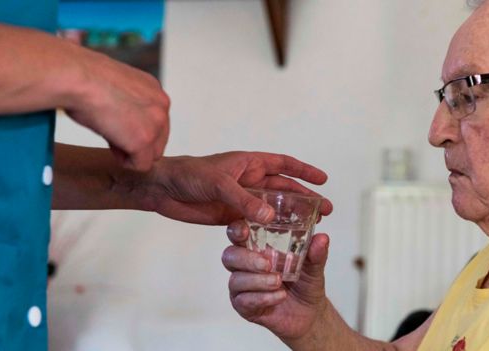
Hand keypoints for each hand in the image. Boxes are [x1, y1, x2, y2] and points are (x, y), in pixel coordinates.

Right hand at [63, 44, 169, 171]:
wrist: (75, 77)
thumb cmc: (82, 78)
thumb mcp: (114, 86)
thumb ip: (127, 102)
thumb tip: (121, 120)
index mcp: (153, 89)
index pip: (155, 120)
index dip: (134, 128)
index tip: (115, 125)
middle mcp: (161, 105)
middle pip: (158, 139)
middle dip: (136, 142)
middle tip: (111, 135)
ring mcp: (155, 123)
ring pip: (152, 154)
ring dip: (131, 152)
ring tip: (109, 138)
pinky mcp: (144, 141)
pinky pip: (141, 165)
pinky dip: (126, 162)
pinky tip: (110, 147)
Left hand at [139, 151, 332, 224]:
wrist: (162, 189)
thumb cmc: (188, 175)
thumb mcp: (218, 184)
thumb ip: (244, 200)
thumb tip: (269, 216)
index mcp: (250, 164)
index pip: (284, 164)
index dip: (305, 170)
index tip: (323, 180)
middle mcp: (249, 181)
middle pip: (285, 189)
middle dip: (306, 198)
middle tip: (326, 211)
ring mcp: (242, 199)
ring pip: (273, 208)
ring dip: (290, 216)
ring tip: (310, 227)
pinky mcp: (232, 216)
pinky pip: (256, 223)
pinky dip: (269, 230)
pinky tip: (281, 240)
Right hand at [222, 220, 329, 339]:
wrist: (310, 314)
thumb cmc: (305, 283)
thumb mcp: (314, 265)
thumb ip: (316, 252)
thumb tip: (322, 238)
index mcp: (257, 247)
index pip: (239, 233)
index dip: (237, 230)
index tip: (246, 230)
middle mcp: (245, 265)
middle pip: (230, 256)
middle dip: (246, 259)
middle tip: (267, 264)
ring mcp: (242, 286)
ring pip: (236, 280)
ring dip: (258, 281)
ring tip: (278, 282)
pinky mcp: (244, 307)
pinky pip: (244, 301)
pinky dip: (262, 297)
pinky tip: (279, 296)